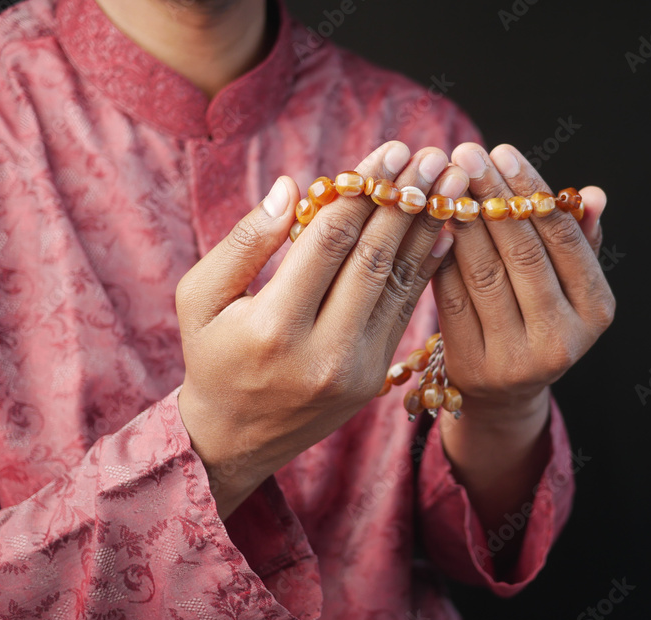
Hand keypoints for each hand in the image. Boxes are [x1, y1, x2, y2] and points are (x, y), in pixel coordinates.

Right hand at [175, 141, 470, 518]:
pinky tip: (445, 230)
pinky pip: (406, 310)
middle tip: (433, 154)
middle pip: (373, 258)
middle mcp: (322, 351)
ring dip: (427, 227)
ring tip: (450, 181)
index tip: (392, 150)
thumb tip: (293, 187)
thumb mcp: (200, 298)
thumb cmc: (212, 355)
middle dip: (406, 200)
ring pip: (398, 283)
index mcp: (272, 326)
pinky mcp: (375, 376)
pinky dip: (426, 267)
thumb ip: (243, 243)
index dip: (364, 190)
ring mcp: (356, 368)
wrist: (236, 438)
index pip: (329, 241)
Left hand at [435, 142, 613, 420]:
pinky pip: (451, 296)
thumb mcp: (568, 283)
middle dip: (491, 196)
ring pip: (483, 272)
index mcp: (595, 310)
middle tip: (466, 152)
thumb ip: (578, 238)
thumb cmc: (539, 316)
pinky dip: (441, 254)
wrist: (505, 389)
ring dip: (460, 218)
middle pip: (521, 253)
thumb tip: (594, 195)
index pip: (564, 239)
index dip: (531, 192)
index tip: (503, 152)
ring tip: (445, 179)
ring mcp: (516, 358)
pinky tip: (431, 221)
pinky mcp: (473, 363)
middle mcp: (561, 339)